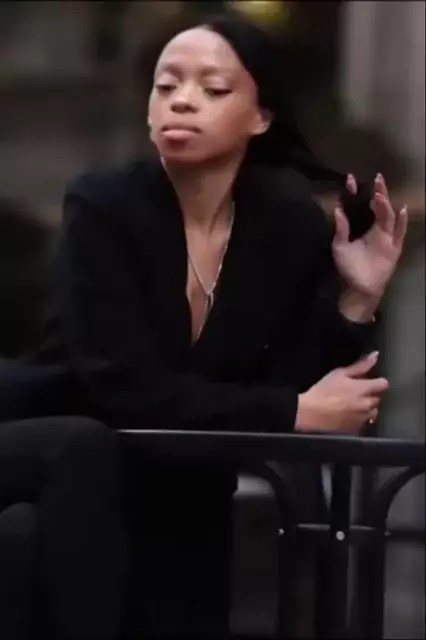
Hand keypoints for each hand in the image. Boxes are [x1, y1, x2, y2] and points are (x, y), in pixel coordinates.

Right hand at [295, 352, 387, 432]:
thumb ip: (360, 366)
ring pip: (372, 412)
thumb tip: (375, 356)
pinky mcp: (356, 430)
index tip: (367, 382)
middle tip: (352, 393)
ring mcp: (363, 419)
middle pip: (377, 398)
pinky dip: (357, 418)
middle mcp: (367, 405)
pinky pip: (363, 422)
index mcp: (364, 389)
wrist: (310, 414)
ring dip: (365, 408)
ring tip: (348, 405)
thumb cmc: (322, 392)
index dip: (375, 382)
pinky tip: (345, 415)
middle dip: (368, 395)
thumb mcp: (339, 374)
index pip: (383, 384)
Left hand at [332, 174, 407, 297]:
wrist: (359, 288)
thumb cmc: (349, 268)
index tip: (350, 179)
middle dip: (378, 192)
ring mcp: (387, 237)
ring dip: (385, 205)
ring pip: (389, 217)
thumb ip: (340, 229)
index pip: (361, 205)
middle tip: (376, 178)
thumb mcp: (339, 247)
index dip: (357, 193)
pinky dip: (401, 221)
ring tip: (380, 194)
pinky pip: (399, 232)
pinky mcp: (393, 247)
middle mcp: (377, 229)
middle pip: (379, 207)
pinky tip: (400, 210)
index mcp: (364, 227)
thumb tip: (337, 210)